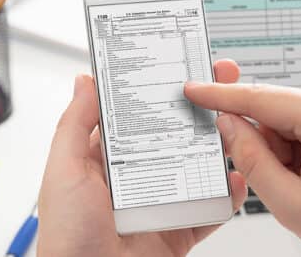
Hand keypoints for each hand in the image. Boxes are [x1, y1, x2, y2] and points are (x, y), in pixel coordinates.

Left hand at [38, 60, 246, 256]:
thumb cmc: (67, 237)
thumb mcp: (64, 172)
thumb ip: (75, 125)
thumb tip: (85, 80)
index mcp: (110, 158)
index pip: (141, 112)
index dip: (163, 87)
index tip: (183, 63)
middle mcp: (140, 175)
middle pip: (178, 132)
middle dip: (202, 106)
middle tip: (223, 80)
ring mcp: (164, 200)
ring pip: (201, 165)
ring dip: (221, 145)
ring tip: (236, 124)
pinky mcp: (182, 226)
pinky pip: (212, 207)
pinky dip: (228, 195)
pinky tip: (236, 179)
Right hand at [184, 81, 300, 254]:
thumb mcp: (295, 205)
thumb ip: (253, 160)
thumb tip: (229, 124)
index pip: (264, 98)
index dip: (223, 96)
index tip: (197, 90)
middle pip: (282, 108)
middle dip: (272, 142)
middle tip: (289, 180)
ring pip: (300, 112)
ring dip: (293, 143)